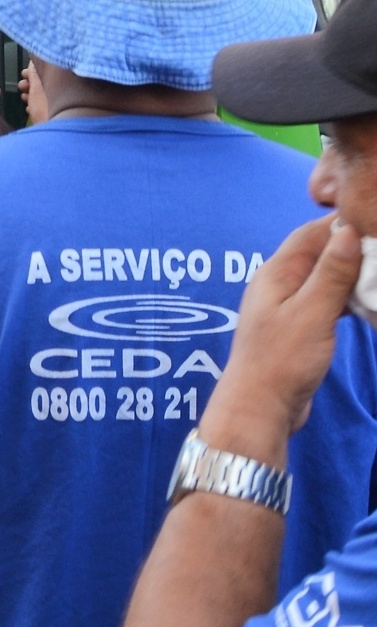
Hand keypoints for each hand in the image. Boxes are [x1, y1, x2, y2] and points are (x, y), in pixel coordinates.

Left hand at [214, 214, 362, 437]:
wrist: (260, 407)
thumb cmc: (281, 361)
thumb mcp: (312, 313)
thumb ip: (331, 274)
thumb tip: (348, 231)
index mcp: (276, 272)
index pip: (311, 233)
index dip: (342, 223)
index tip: (372, 219)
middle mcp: (279, 284)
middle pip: (319, 253)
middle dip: (350, 248)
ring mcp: (287, 306)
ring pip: (324, 278)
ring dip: (350, 275)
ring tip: (376, 274)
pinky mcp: (298, 328)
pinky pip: (325, 301)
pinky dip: (345, 298)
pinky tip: (364, 303)